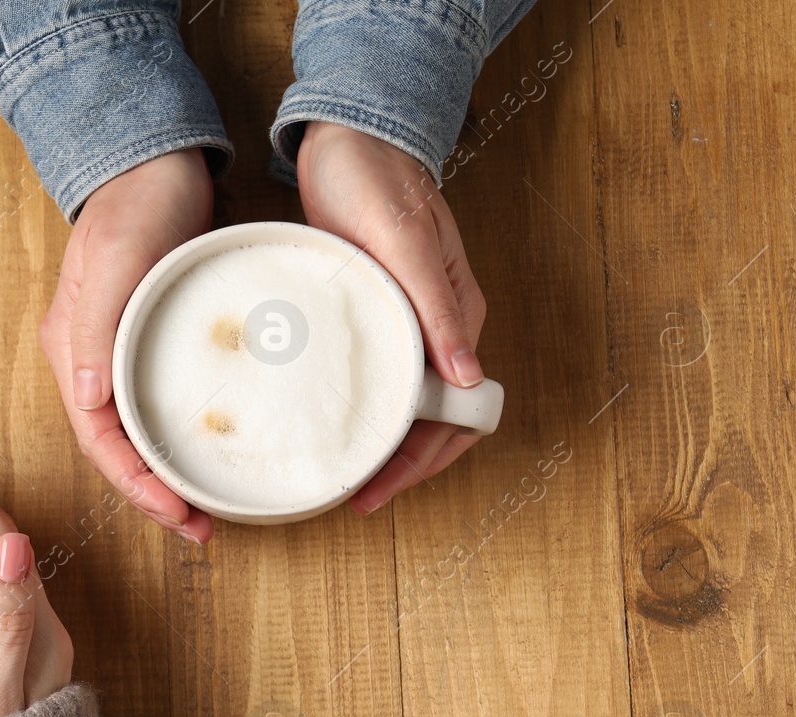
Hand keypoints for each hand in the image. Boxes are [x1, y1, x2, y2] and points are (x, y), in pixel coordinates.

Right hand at [39, 148, 216, 543]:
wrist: (158, 160)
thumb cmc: (134, 205)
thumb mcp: (116, 262)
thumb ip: (97, 329)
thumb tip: (90, 401)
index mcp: (73, 354)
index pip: (97, 440)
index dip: (134, 485)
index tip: (176, 513)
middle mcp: (93, 365)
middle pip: (118, 450)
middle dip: (154, 496)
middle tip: (200, 528)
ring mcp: (122, 356)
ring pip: (140, 435)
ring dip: (170, 475)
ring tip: (209, 509)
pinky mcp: (154, 344)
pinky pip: (165, 407)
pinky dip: (185, 438)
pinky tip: (216, 453)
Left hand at [297, 121, 488, 513]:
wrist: (348, 140)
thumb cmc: (379, 184)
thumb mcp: (407, 247)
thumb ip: (439, 311)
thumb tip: (469, 379)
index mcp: (458, 320)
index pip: (460, 414)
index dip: (424, 460)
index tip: (381, 487)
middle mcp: (437, 332)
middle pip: (433, 423)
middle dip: (401, 468)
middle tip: (353, 497)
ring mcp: (404, 327)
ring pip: (403, 407)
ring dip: (380, 445)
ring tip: (342, 475)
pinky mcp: (372, 317)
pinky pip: (375, 379)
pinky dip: (360, 410)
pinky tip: (326, 425)